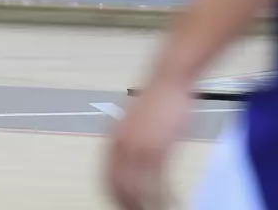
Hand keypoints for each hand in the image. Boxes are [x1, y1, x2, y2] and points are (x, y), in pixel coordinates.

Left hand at [106, 77, 191, 209]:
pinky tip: (170, 203)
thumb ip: (127, 144)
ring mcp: (140, 147)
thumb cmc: (155, 100)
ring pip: (139, 189)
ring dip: (148, 206)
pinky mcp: (160, 148)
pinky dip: (163, 198)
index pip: (106, 179)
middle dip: (129, 205)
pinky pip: (159, 182)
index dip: (114, 197)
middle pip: (119, 188)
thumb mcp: (133, 125)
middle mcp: (122, 145)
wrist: (168, 79)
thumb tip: (127, 165)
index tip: (122, 206)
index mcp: (112, 140)